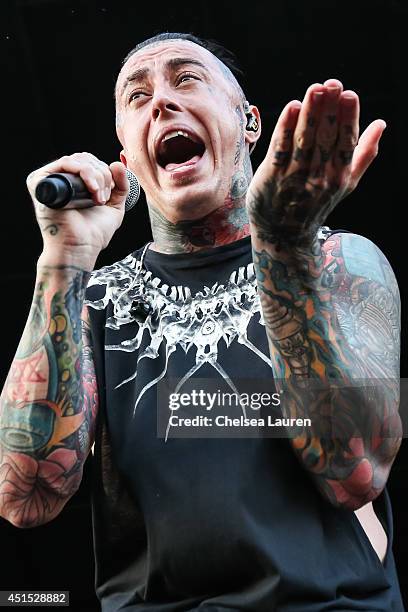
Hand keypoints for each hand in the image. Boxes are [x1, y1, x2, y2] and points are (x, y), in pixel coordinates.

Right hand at [26, 152, 127, 267]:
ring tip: (99, 199)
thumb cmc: (93, 233)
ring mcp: (48, 180)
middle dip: (102, 175)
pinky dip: (84, 173)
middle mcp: (58, 180)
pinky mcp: (40, 182)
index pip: (89, 162)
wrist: (80, 249)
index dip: (105, 172)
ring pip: (77, 160)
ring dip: (96, 177)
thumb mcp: (114, 205)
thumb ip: (120, 185)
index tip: (111, 192)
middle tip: (104, 198)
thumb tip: (118, 162)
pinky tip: (93, 191)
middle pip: (84, 158)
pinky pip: (65, 163)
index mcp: (72, 183)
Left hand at [246, 79, 385, 247]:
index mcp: (339, 174)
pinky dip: (286, 129)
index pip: (346, 142)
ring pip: (304, 140)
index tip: (350, 94)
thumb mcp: (345, 183)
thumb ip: (364, 154)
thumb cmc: (316, 203)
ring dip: (310, 114)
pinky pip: (280, 149)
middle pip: (325, 138)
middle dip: (329, 110)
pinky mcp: (272, 176)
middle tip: (332, 83)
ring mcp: (294, 176)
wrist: (285, 235)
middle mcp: (319, 175)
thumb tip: (382, 124)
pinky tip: (292, 108)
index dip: (348, 118)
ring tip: (315, 89)